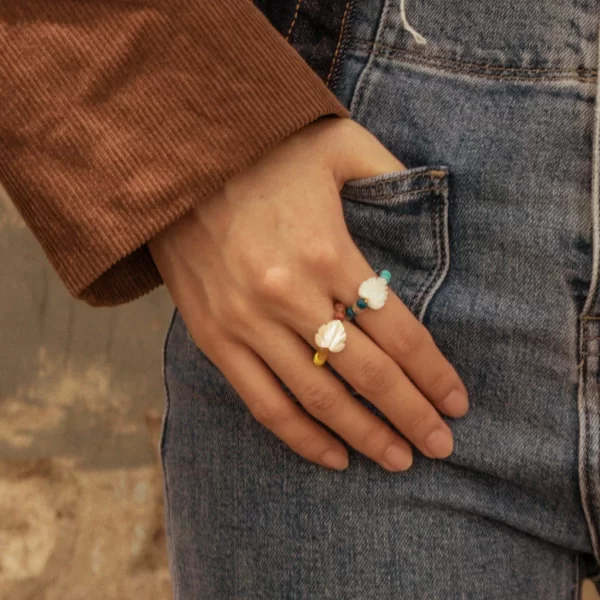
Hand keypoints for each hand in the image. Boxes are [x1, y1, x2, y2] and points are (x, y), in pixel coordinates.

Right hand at [148, 118, 467, 471]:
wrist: (174, 163)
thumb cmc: (262, 150)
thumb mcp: (338, 144)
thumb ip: (391, 173)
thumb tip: (438, 192)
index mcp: (328, 250)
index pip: (399, 331)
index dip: (433, 374)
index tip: (456, 403)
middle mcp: (290, 295)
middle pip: (367, 374)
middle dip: (410, 415)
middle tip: (441, 446)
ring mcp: (248, 323)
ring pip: (318, 398)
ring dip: (363, 435)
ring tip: (398, 459)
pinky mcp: (215, 338)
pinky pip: (263, 402)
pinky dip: (300, 436)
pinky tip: (333, 456)